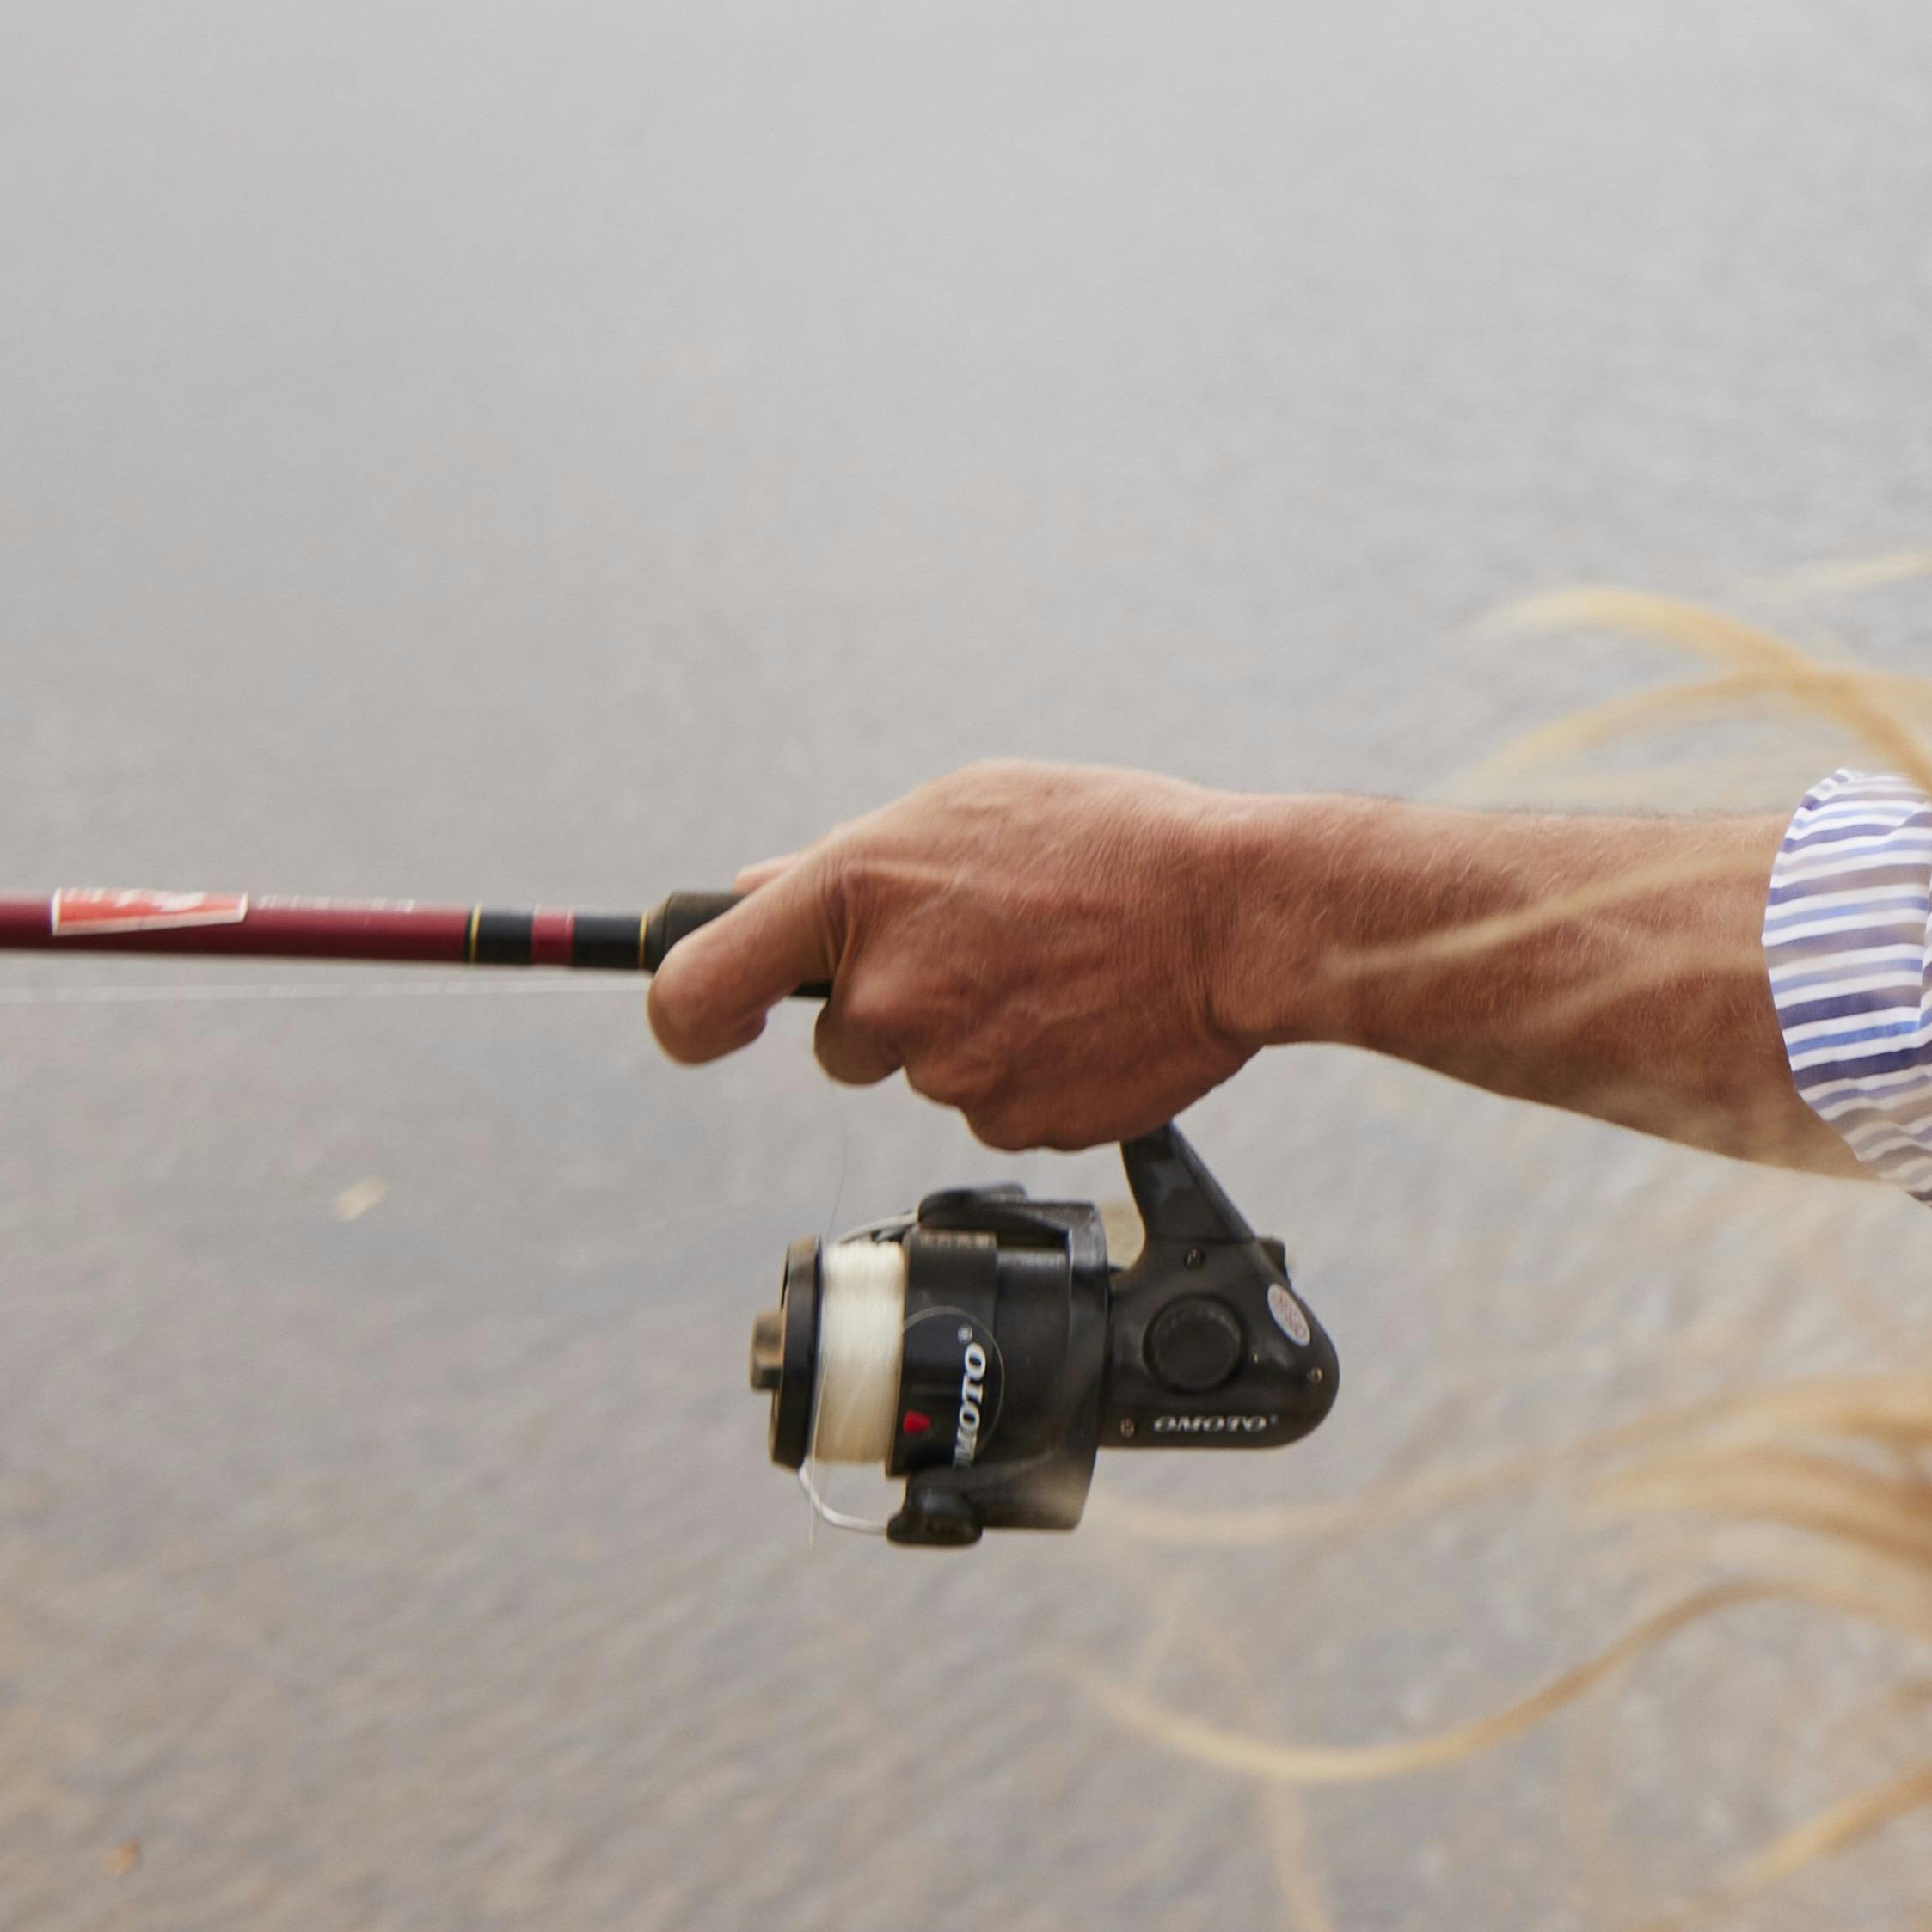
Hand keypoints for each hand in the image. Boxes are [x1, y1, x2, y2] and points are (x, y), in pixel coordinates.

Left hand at [647, 761, 1272, 1153]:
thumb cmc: (1114, 841)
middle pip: (842, 1040)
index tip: (713, 1026)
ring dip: (977, 1035)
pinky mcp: (1011, 1124)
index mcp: (855, 891)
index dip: (690, 1017)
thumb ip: (851, 862)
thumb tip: (755, 891)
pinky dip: (1033, 1073)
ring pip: (928, 1072)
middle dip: (897, 1009)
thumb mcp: (969, 806)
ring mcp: (948, 1069)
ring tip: (1062, 971)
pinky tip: (1088, 1017)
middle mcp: (886, 991)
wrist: (1242, 915)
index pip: (695, 987)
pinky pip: (995, 1109)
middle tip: (993, 952)